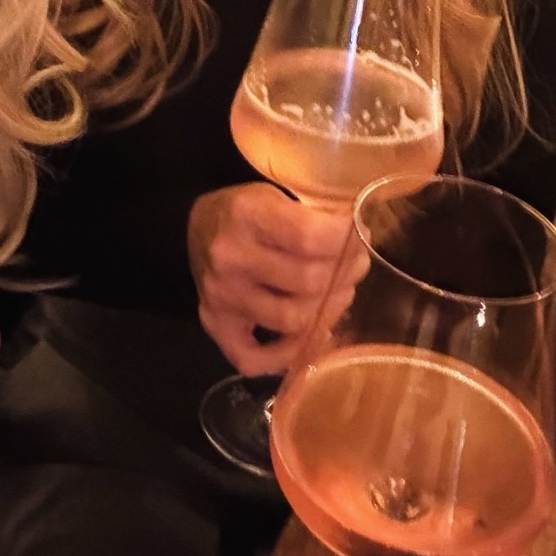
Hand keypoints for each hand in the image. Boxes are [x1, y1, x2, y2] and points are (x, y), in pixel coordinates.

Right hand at [188, 182, 361, 375]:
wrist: (194, 228)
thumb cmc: (248, 212)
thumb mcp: (277, 196)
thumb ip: (315, 217)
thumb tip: (361, 241)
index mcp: (247, 215)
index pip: (309, 237)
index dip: (345, 241)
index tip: (360, 236)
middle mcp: (230, 258)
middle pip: (308, 281)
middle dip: (344, 274)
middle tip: (354, 266)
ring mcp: (221, 297)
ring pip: (292, 320)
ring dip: (326, 310)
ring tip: (336, 293)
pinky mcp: (214, 325)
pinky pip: (254, 359)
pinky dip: (286, 355)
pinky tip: (307, 335)